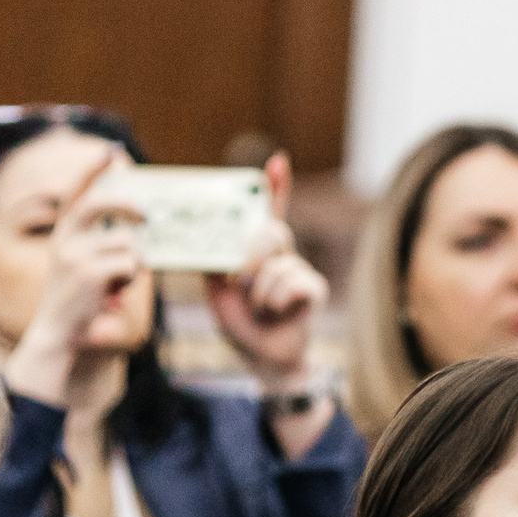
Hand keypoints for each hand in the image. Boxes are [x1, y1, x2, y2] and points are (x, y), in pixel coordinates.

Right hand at [4, 149, 142, 403]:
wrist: (62, 340)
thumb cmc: (85, 307)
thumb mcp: (94, 270)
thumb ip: (111, 247)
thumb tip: (139, 226)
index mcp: (64, 235)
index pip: (77, 193)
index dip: (94, 170)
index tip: (113, 152)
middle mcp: (64, 239)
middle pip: (100, 203)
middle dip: (127, 204)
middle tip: (147, 216)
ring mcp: (72, 254)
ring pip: (128, 244)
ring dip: (134, 264)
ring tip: (117, 286)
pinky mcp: (86, 272)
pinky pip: (130, 264)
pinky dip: (131, 281)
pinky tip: (113, 296)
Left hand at [206, 152, 326, 388]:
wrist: (260, 354)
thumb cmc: (239, 320)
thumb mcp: (215, 286)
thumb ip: (214, 258)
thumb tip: (204, 238)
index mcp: (256, 249)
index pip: (267, 212)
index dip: (274, 187)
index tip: (276, 162)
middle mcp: (281, 254)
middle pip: (272, 232)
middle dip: (251, 255)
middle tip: (237, 280)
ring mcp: (299, 270)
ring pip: (278, 264)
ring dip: (258, 293)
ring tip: (258, 310)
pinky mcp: (313, 289)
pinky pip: (291, 283)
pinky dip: (275, 301)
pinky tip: (276, 314)